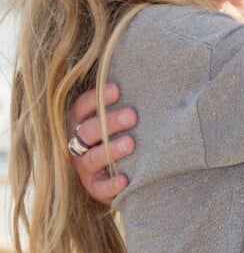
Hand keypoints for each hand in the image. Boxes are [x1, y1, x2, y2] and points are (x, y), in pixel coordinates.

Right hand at [67, 83, 136, 205]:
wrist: (116, 164)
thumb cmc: (119, 126)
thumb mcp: (115, 110)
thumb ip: (123, 97)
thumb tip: (149, 74)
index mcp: (80, 119)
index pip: (83, 106)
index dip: (98, 98)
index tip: (117, 90)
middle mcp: (77, 141)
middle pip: (89, 130)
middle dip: (110, 122)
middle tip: (133, 116)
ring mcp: (83, 165)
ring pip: (93, 157)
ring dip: (111, 150)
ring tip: (131, 143)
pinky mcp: (93, 186)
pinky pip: (99, 187)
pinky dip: (111, 184)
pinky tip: (125, 179)